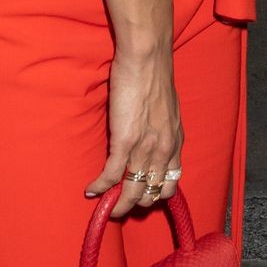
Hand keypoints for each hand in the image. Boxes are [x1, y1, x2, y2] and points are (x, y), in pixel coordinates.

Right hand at [86, 44, 183, 218]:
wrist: (147, 59)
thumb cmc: (155, 78)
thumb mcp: (167, 111)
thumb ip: (161, 130)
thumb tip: (149, 139)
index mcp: (176, 143)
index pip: (171, 184)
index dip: (157, 196)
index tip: (144, 198)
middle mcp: (164, 150)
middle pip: (152, 194)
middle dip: (136, 204)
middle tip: (121, 205)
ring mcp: (145, 148)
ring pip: (132, 191)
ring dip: (117, 204)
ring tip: (106, 207)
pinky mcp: (125, 141)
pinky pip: (112, 174)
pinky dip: (100, 186)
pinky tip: (91, 190)